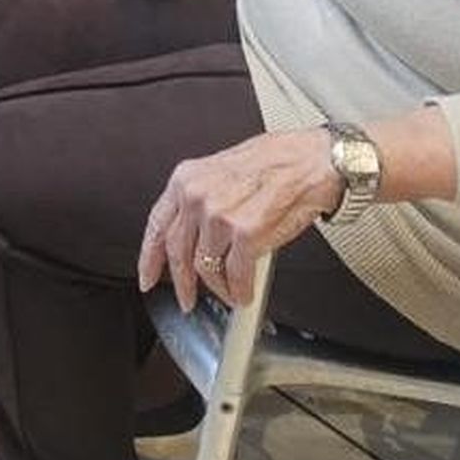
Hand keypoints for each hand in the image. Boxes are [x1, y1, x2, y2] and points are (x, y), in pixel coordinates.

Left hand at [138, 128, 341, 309]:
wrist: (313, 160)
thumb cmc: (276, 161)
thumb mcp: (223, 169)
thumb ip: (202, 198)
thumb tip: (195, 232)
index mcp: (188, 178)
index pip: (157, 225)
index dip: (149, 257)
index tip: (147, 276)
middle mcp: (197, 197)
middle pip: (178, 253)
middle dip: (182, 283)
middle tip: (186, 299)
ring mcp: (219, 217)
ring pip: (206, 269)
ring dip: (218, 288)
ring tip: (228, 291)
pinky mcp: (246, 235)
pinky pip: (236, 277)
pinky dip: (240, 291)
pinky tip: (244, 293)